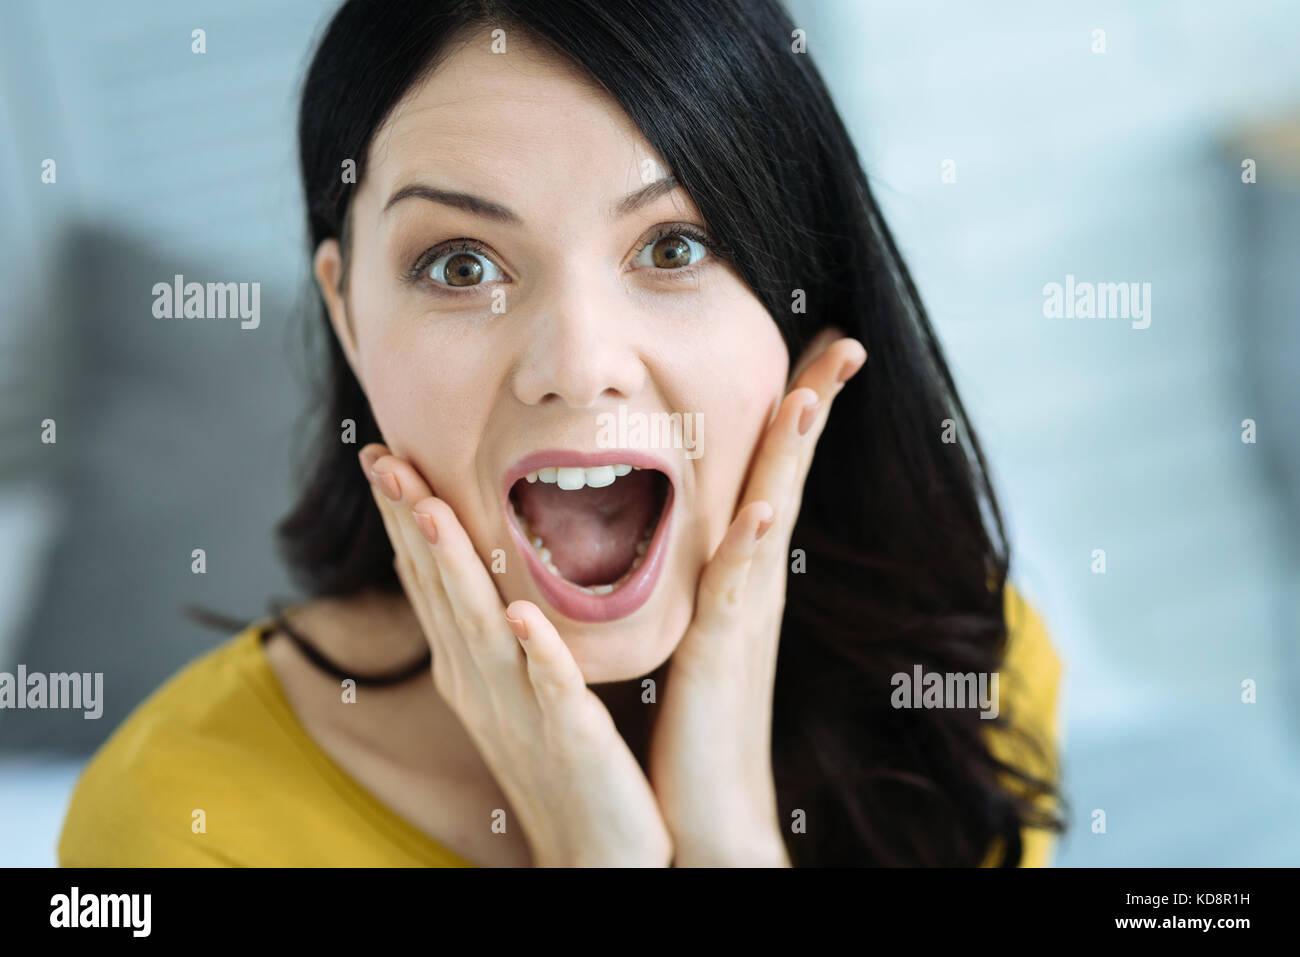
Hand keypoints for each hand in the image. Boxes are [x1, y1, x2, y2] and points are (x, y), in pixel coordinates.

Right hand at [358, 446, 672, 866]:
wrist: (597, 848)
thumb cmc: (560, 757)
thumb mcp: (510, 683)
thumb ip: (484, 627)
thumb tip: (454, 565)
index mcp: (469, 666)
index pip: (428, 579)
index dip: (402, 516)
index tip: (380, 452)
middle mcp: (481, 683)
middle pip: (439, 590)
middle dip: (409, 522)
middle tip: (381, 456)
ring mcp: (520, 710)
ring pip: (480, 628)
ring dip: (454, 569)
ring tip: (429, 508)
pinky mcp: (572, 738)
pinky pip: (552, 688)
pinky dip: (535, 653)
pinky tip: (520, 617)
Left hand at [646, 330, 866, 865]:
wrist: (706, 804)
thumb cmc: (693, 717)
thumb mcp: (693, 625)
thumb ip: (696, 577)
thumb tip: (686, 529)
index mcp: (741, 571)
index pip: (771, 473)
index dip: (793, 413)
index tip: (813, 352)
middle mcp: (754, 583)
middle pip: (789, 477)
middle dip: (814, 407)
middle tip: (844, 342)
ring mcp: (745, 616)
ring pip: (772, 518)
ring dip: (792, 457)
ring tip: (811, 394)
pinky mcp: (722, 655)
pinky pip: (739, 592)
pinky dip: (754, 548)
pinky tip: (767, 511)